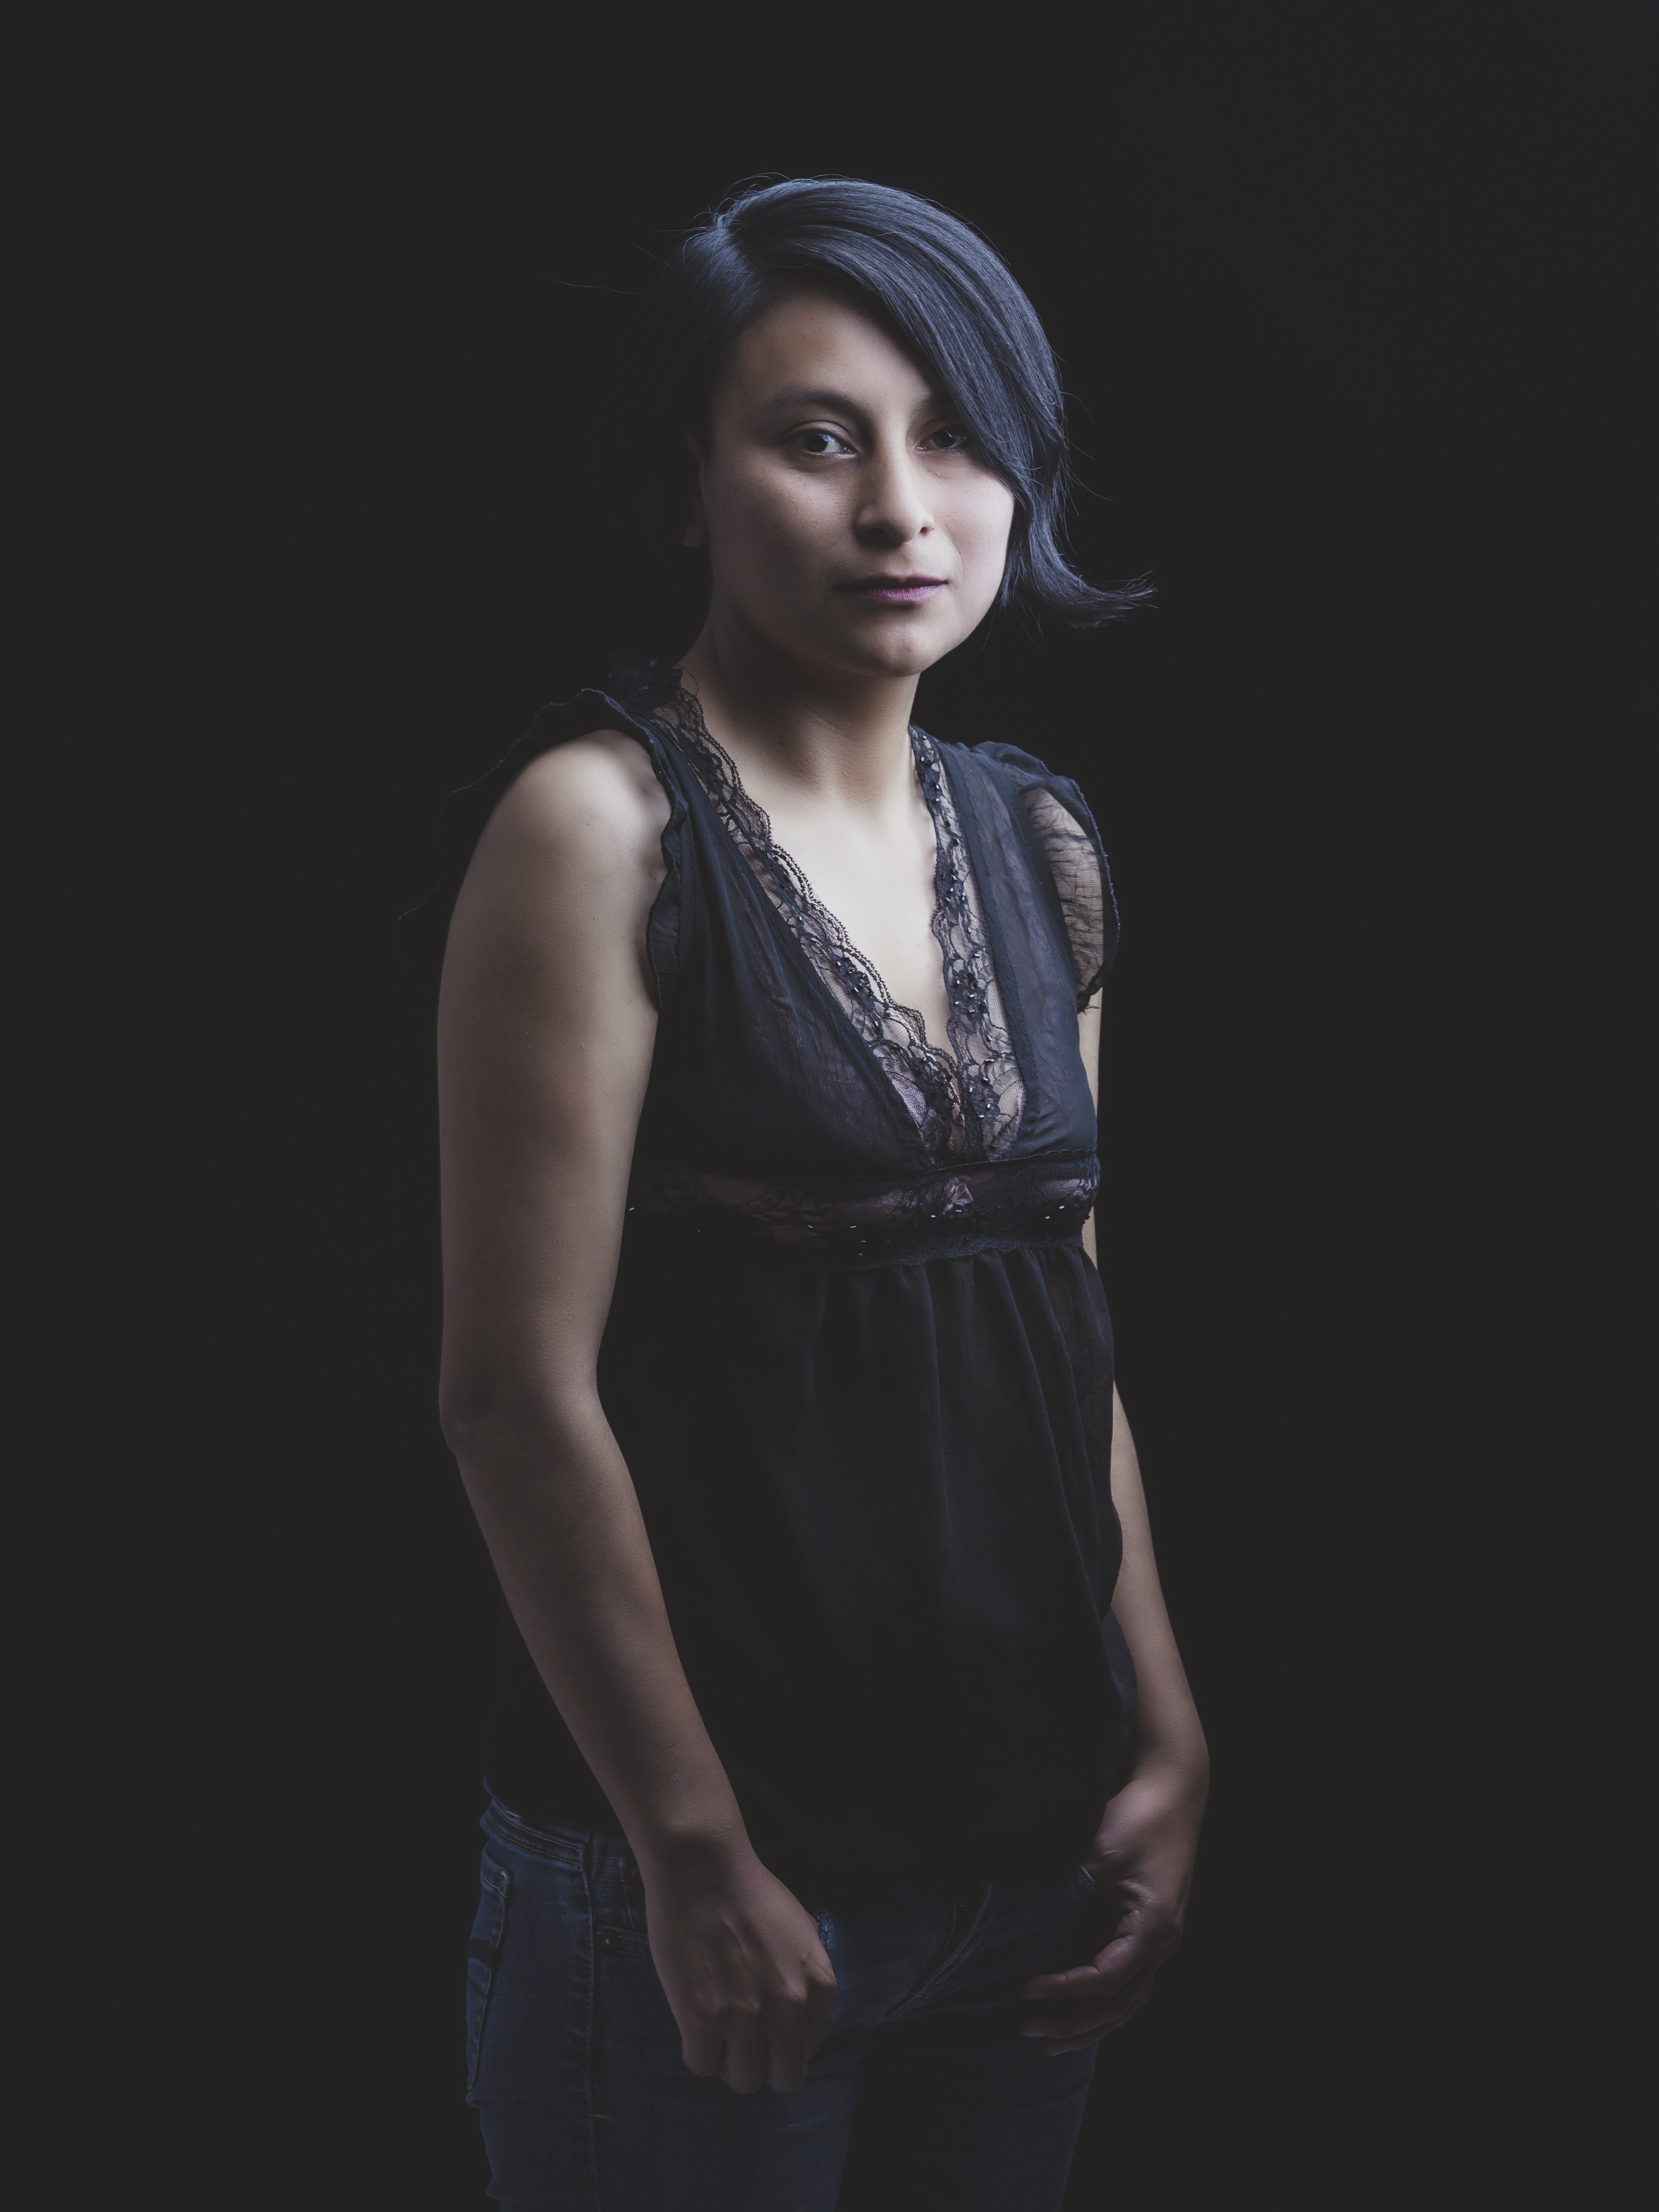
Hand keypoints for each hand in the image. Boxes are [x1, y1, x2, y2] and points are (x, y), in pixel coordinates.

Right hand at [642, 1843, 838, 2093]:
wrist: (703, 1869)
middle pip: (783, 2078)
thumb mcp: (800, 1931)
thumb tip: (797, 2015)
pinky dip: (697, 2051)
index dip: (782, 2042)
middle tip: (741, 2041)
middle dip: (763, 2064)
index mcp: (818, 1984)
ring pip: (742, 2080)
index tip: (764, 2028)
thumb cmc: (748, 1891)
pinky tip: (693, 2022)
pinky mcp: (702, 2020)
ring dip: (728, 2061)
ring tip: (715, 2030)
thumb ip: (804, 1975)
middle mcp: (789, 2008)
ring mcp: (746, 2018)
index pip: (808, 2050)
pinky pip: (702, 2066)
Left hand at [1018, 1761, 1206, 2054]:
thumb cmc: (1137, 1818)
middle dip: (1073, 2023)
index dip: (1064, 1989)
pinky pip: (1127, 1981)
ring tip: (1049, 2042)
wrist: (1171, 1789)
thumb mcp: (1099, 1853)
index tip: (1024, 1990)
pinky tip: (1075, 2012)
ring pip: (1126, 2001)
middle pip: (1118, 2004)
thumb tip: (1020, 1918)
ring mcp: (1160, 1939)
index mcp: (1153, 1928)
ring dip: (1087, 2023)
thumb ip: (1067, 1890)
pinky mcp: (1149, 1928)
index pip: (1105, 1979)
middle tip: (1026, 2029)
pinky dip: (1100, 2003)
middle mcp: (1162, 1943)